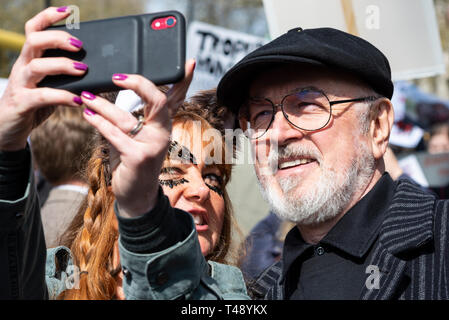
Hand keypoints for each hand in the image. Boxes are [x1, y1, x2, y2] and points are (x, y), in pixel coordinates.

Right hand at [0, 7, 86, 150]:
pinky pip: (42, 96)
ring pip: (37, 66)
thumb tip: (94, 72)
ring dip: (63, 65)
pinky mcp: (22, 103)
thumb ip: (65, 77)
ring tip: (83, 70)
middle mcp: (23, 67)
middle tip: (80, 46)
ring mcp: (21, 84)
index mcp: (30, 59)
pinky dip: (62, 96)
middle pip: (34, 41)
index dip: (48, 17)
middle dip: (58, 38)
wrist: (8, 129)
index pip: (34, 29)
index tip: (68, 11)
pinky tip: (77, 99)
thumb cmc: (34, 104)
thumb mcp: (50, 86)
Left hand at [80, 59, 195, 216]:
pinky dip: (99, 123)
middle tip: (117, 76)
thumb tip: (103, 94)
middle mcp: (163, 133)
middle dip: (138, 84)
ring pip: (126, 118)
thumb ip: (129, 117)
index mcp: (164, 125)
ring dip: (101, 106)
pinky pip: (115, 135)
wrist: (136, 195)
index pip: (177, 98)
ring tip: (85, 98)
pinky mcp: (138, 158)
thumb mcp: (135, 137)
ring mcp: (153, 146)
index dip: (184, 80)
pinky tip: (88, 115)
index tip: (188, 63)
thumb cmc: (133, 161)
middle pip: (157, 101)